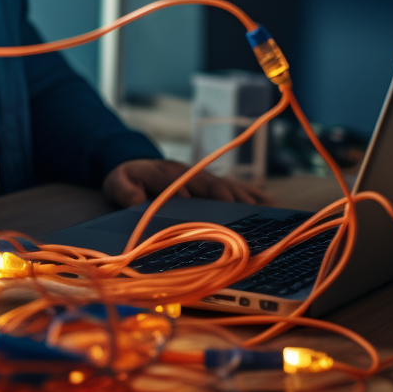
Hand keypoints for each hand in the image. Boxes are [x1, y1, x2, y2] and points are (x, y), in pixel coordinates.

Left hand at [102, 158, 268, 209]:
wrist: (134, 166)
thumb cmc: (127, 179)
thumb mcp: (117, 183)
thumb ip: (125, 190)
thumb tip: (138, 200)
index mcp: (171, 174)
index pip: (191, 186)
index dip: (204, 202)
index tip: (220, 216)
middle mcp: (194, 174)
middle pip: (219, 189)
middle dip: (233, 206)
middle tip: (251, 225)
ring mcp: (207, 179)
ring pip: (233, 189)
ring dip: (250, 203)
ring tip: (272, 219)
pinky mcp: (216, 185)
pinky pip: (241, 189)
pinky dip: (257, 197)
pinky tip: (275, 208)